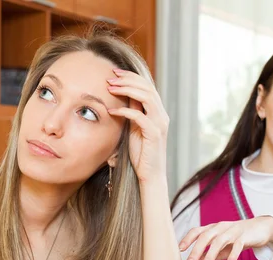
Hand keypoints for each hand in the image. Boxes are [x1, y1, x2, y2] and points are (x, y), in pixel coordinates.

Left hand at [107, 69, 168, 183]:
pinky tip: (112, 111)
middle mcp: (162, 115)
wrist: (150, 174)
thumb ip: (133, 111)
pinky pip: (139, 116)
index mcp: (158, 112)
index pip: (147, 86)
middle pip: (147, 87)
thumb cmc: (141, 153)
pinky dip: (125, 111)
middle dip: (127, 79)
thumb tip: (123, 95)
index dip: (131, 76)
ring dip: (126, 90)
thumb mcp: (134, 127)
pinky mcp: (154, 134)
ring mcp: (159, 124)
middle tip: (110, 77)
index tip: (114, 73)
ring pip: (146, 97)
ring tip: (110, 88)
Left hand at [179, 216, 272, 259]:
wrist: (260, 229)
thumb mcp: (220, 248)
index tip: (179, 250)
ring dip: (209, 257)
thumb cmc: (236, 238)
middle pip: (205, 237)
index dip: (187, 239)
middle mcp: (220, 227)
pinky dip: (232, 256)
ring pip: (219, 242)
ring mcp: (232, 231)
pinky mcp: (244, 236)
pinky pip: (237, 246)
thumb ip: (206, 256)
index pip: (197, 231)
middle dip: (195, 252)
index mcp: (212, 228)